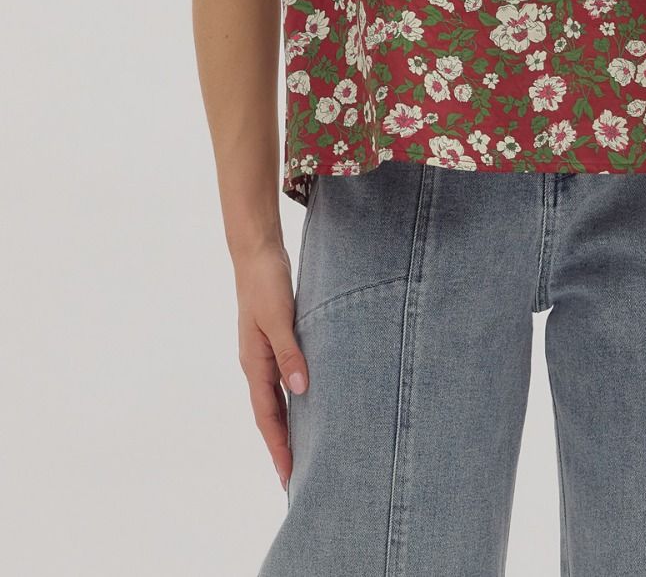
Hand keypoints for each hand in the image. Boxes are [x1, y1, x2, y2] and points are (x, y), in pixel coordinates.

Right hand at [233, 240, 309, 491]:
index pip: (267, 417)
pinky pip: (283, 379)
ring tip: (304, 449)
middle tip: (297, 478)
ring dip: (288, 424)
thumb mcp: (279, 318)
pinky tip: (307, 401)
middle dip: (281, 446)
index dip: (278, 447)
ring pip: (276, 398)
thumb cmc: (266, 283)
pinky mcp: (274, 340)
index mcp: (254, 364)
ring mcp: (263, 353)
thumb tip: (301, 390)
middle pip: (269, 415)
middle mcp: (256, 364)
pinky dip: (293, 397)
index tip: (288, 477)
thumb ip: (289, 353)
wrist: (256, 252)